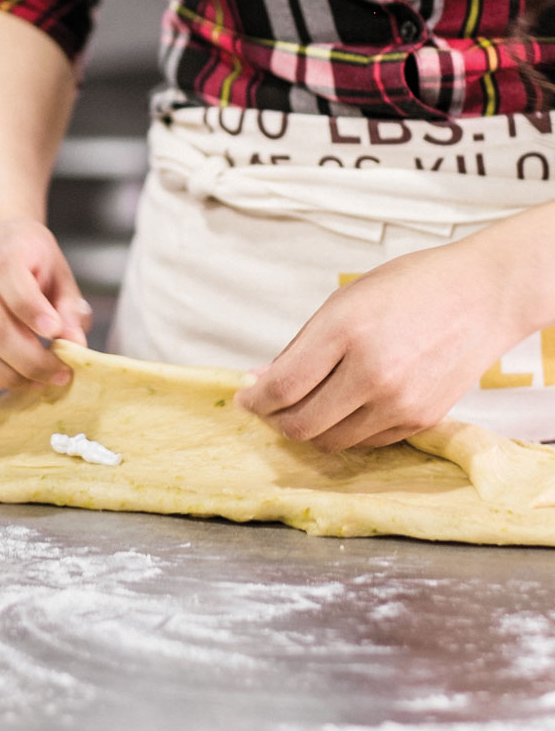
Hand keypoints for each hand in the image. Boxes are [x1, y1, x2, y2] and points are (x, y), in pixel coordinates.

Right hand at [0, 217, 91, 392]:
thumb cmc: (32, 266)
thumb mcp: (60, 277)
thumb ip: (70, 310)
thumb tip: (75, 345)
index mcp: (4, 246)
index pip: (7, 274)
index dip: (32, 311)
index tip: (55, 335)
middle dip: (27, 360)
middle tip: (54, 374)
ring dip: (2, 376)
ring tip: (32, 382)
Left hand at [235, 239, 525, 451]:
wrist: (485, 294)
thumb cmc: (411, 287)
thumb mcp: (344, 301)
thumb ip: (300, 347)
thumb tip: (261, 381)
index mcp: (346, 332)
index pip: (282, 387)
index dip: (254, 400)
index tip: (245, 397)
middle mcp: (373, 373)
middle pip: (301, 425)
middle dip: (274, 421)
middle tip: (269, 408)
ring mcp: (400, 401)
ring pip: (330, 442)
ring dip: (308, 429)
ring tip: (306, 406)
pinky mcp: (422, 419)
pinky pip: (364, 442)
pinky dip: (343, 431)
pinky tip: (343, 408)